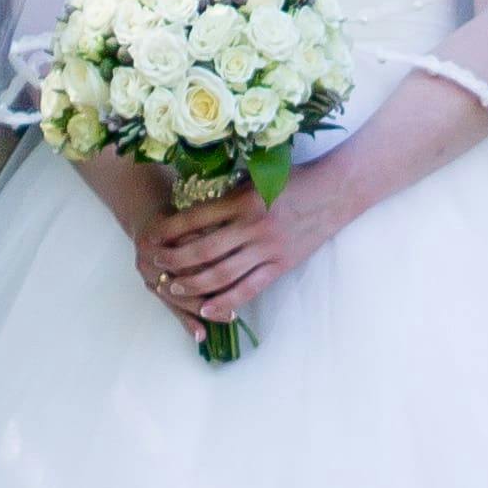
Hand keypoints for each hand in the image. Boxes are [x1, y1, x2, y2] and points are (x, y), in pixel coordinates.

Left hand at [132, 178, 335, 334]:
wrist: (336, 191)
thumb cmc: (294, 180)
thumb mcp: (256, 177)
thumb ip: (228, 194)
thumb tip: (194, 209)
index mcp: (242, 200)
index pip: (194, 219)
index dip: (168, 231)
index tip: (151, 238)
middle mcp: (253, 226)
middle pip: (202, 250)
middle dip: (174, 261)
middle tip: (156, 266)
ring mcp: (268, 249)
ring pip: (222, 274)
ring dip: (194, 284)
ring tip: (174, 288)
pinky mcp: (282, 265)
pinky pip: (249, 289)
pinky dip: (226, 302)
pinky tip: (208, 310)